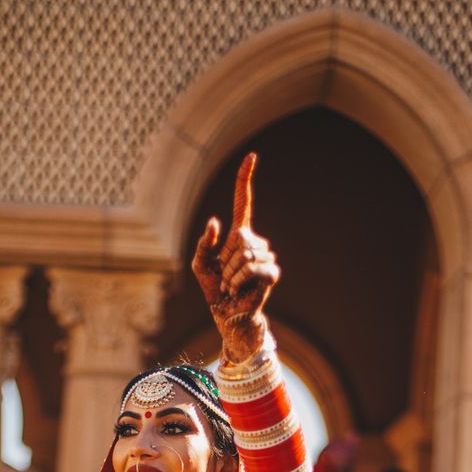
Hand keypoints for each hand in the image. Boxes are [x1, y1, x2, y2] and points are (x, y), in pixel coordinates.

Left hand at [192, 152, 279, 363]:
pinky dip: (239, 280)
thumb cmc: (214, 289)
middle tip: (225, 277)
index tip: (251, 157)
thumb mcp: (201, 264)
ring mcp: (265, 257)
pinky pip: (252, 267)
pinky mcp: (271, 273)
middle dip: (225, 261)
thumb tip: (215, 221)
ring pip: (245, 254)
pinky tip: (239, 289)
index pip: (243, 201)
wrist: (227, 314)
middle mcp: (254, 242)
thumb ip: (204, 243)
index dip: (245, 179)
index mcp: (238, 235)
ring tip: (232, 285)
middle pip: (239, 239)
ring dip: (231, 273)